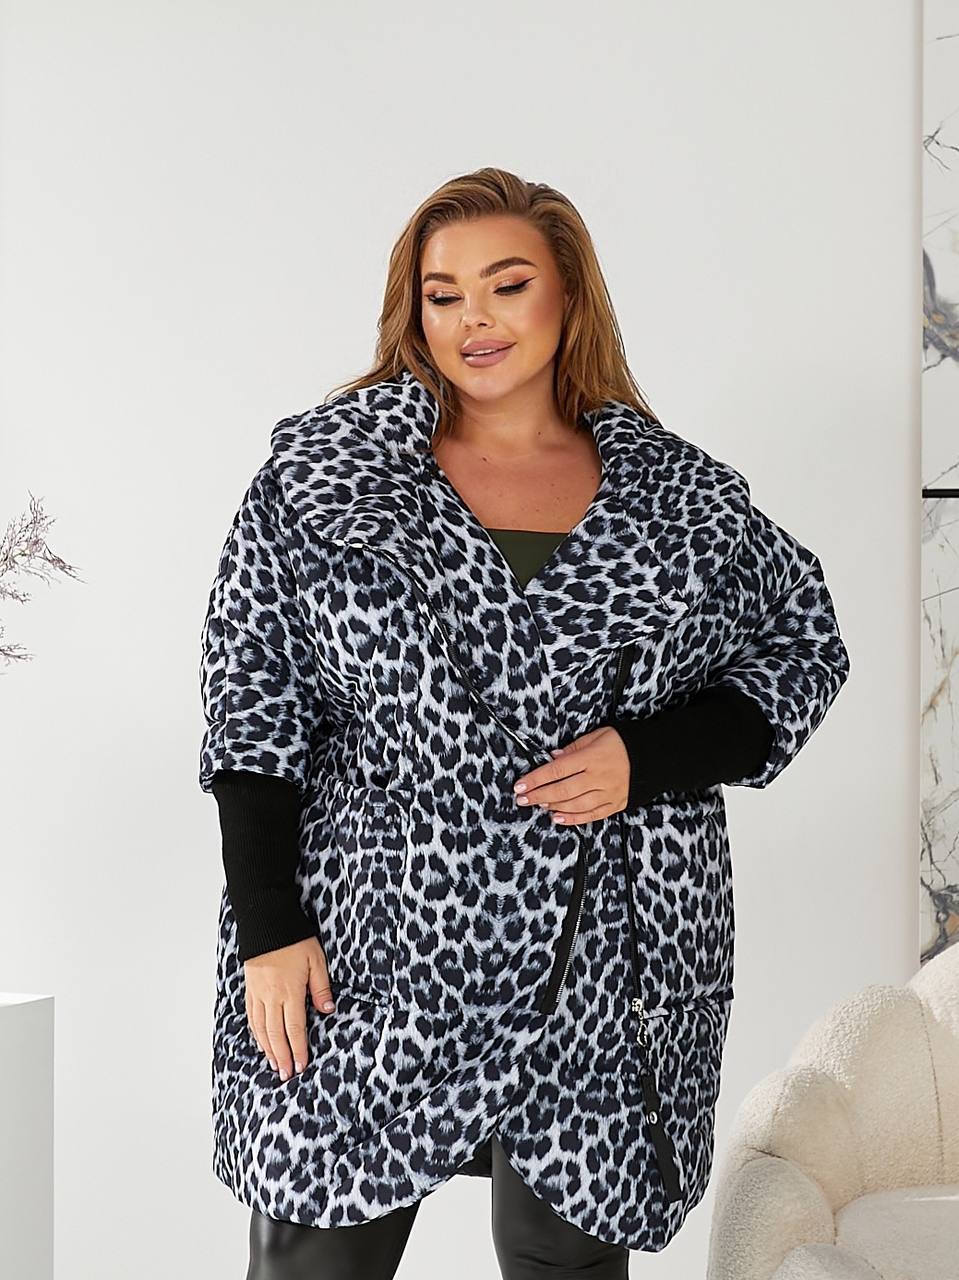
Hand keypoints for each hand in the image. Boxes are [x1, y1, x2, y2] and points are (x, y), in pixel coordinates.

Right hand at [244, 935, 334, 1080]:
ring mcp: (258, 993)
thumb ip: (321, 987)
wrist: (267, 923)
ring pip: (261, 1029)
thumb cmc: (295, 940)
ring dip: (268, 1049)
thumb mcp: (316, 960)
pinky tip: (260, 1041)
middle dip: (282, 1056)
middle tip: (286, 1074)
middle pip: (276, 1034)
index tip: (301, 1066)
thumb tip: (327, 1010)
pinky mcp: (250, 988)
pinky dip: (256, 1032)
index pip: (295, 1028)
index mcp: (290, 992)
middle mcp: (272, 997)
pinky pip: (251, 1016)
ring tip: (274, 1064)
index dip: (298, 1049)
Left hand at [512, 726, 629, 824]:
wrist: (654, 756)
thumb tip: (553, 757)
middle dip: (539, 796)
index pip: (557, 770)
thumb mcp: (598, 735)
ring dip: (554, 807)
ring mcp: (608, 792)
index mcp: (592, 757)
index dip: (536, 779)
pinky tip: (559, 818)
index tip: (520, 785)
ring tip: (539, 806)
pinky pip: (592, 815)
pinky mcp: (615, 804)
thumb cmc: (624, 742)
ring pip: (575, 805)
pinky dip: (574, 819)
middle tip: (523, 799)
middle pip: (562, 790)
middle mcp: (599, 777)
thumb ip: (574, 748)